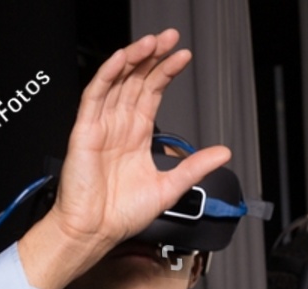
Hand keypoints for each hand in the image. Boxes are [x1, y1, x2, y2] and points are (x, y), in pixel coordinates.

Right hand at [17, 29, 231, 288]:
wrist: (95, 232)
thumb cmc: (121, 215)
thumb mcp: (169, 187)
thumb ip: (194, 167)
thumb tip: (223, 153)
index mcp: (136, 136)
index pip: (152, 93)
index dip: (166, 73)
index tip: (184, 57)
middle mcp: (119, 126)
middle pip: (136, 81)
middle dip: (153, 57)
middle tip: (171, 38)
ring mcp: (101, 126)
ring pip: (117, 82)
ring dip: (133, 59)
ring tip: (152, 42)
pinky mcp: (85, 131)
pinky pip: (94, 95)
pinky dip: (107, 75)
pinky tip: (122, 59)